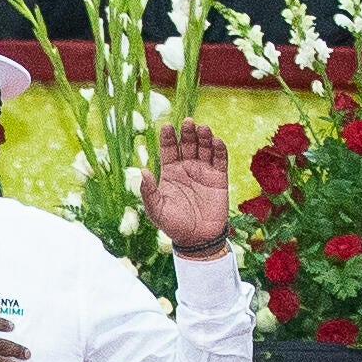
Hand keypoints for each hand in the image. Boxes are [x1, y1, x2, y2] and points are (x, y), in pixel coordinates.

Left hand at [141, 122, 236, 258]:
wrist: (197, 239)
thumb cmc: (173, 225)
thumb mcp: (156, 210)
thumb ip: (149, 191)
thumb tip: (141, 170)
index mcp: (169, 172)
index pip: (168, 149)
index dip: (167, 137)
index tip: (167, 126)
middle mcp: (186, 168)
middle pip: (187, 144)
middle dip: (188, 132)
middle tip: (188, 122)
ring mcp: (203, 171)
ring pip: (204, 148)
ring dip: (204, 137)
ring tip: (203, 128)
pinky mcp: (219, 178)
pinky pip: (220, 160)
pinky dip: (219, 149)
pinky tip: (216, 141)